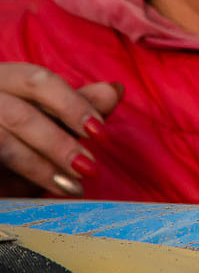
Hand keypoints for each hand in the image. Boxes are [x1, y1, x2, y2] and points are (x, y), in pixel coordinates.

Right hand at [0, 65, 118, 196]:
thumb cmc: (15, 139)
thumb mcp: (47, 121)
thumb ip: (75, 107)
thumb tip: (114, 90)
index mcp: (4, 78)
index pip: (38, 80)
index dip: (73, 104)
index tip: (101, 132)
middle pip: (21, 115)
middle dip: (60, 143)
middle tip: (90, 168)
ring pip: (3, 142)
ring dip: (41, 167)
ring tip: (72, 187)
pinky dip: (20, 178)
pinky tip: (38, 194)